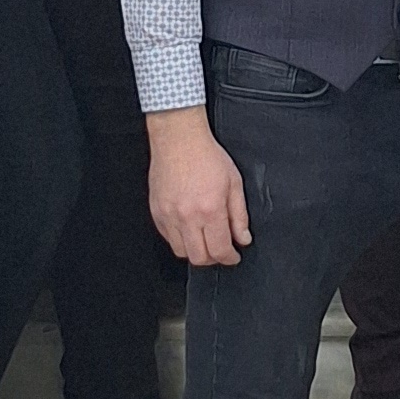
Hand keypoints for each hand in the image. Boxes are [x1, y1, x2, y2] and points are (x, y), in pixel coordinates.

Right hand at [147, 107, 251, 265]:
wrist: (179, 139)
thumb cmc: (207, 156)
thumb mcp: (234, 183)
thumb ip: (239, 215)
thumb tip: (242, 238)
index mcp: (210, 210)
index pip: (219, 250)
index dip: (229, 258)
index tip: (233, 256)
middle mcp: (187, 217)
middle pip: (198, 258)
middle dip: (213, 259)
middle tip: (221, 250)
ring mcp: (168, 216)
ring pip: (181, 252)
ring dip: (195, 250)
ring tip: (204, 238)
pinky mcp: (156, 212)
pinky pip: (167, 238)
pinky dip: (180, 239)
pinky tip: (189, 228)